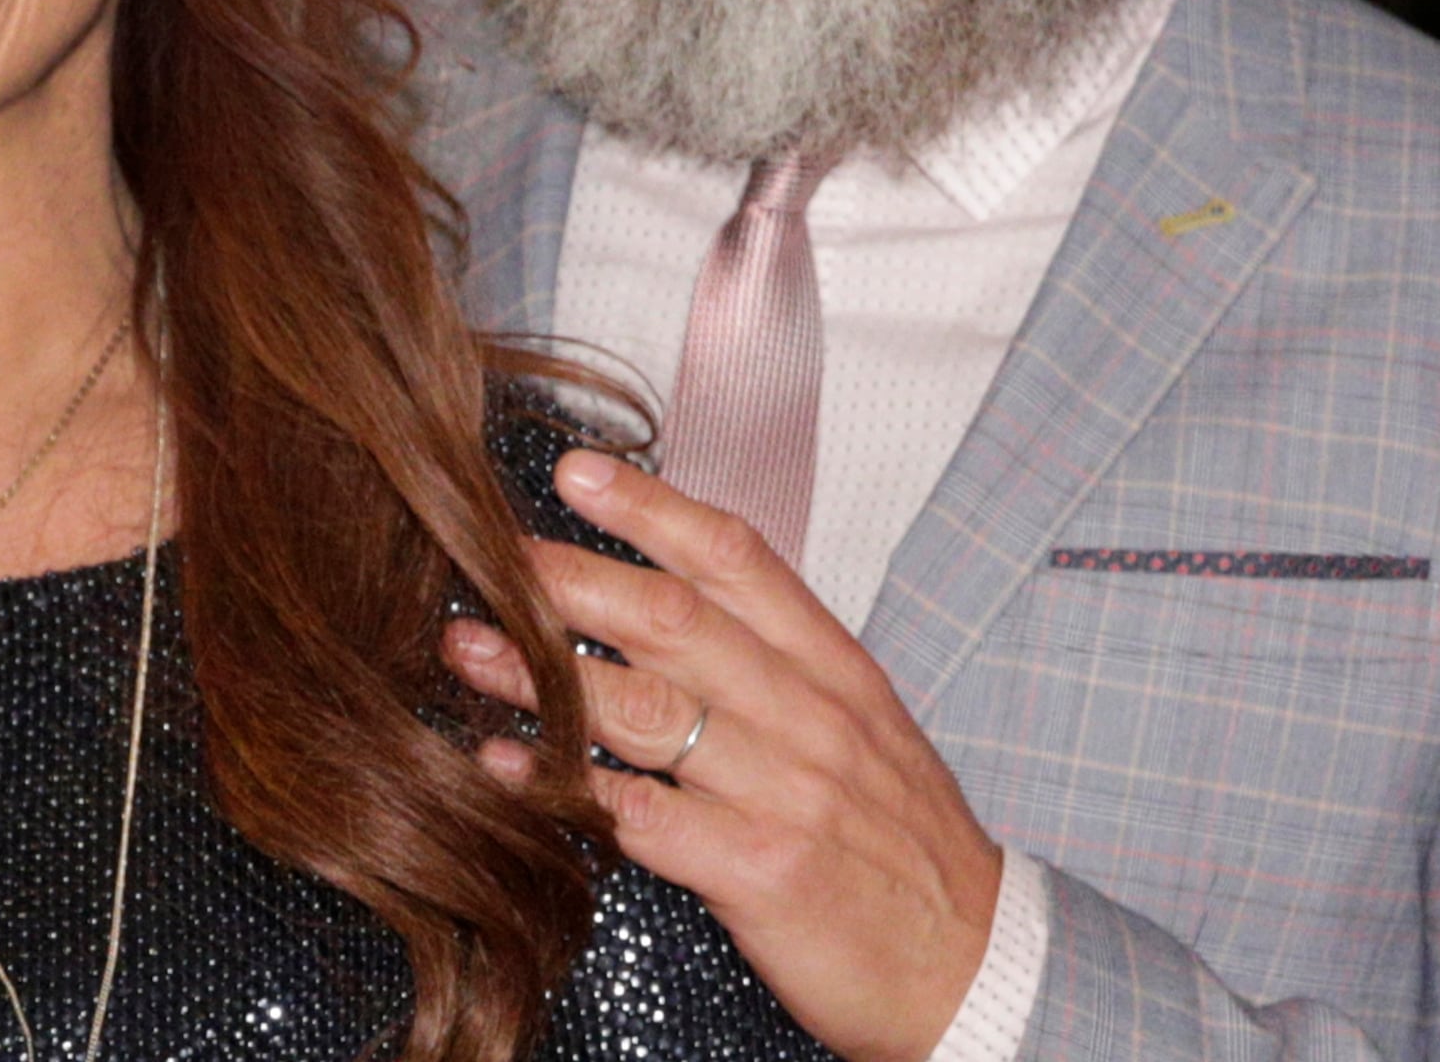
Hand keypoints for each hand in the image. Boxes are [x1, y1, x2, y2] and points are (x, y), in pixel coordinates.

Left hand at [446, 451, 1003, 1061]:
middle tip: (483, 553)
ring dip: (542, 674)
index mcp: (833, 669)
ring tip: (465, 647)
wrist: (974, 963)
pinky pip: (644, 818)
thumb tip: (673, 599)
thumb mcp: (862, 727)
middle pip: (672, 619)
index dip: (650, 509)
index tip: (574, 475)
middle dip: (567, 579)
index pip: (737, 560)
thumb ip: (777, 663)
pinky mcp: (761, 869)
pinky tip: (505, 769)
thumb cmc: (901, 844)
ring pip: (645, 707)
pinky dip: (566, 788)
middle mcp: (808, 715)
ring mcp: (785, 790)